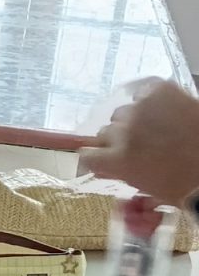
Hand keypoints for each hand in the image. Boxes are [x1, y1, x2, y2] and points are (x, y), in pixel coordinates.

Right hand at [80, 80, 198, 206]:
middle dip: (117, 140)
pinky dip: (146, 96)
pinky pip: (142, 88)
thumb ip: (122, 175)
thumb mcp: (150, 187)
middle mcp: (122, 133)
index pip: (87, 155)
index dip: (96, 157)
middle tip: (138, 146)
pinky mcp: (158, 90)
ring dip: (133, 120)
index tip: (103, 159)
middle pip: (105, 133)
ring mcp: (139, 109)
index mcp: (117, 161)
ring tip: (154, 126)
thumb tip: (104, 170)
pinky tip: (156, 104)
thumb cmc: (188, 184)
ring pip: (122, 112)